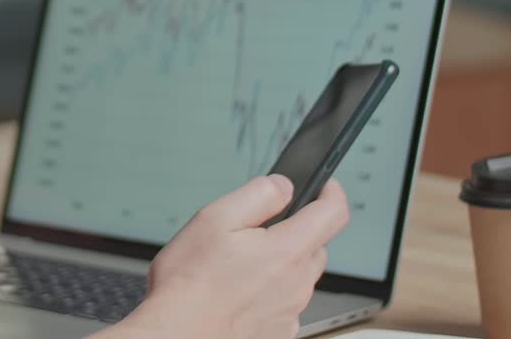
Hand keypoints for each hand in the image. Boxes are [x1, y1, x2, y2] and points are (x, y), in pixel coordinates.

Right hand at [97, 176, 348, 338]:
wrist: (177, 334)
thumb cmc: (189, 282)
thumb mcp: (215, 218)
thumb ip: (258, 195)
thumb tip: (283, 186)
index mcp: (288, 250)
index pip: (333, 214)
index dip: (331, 192)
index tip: (324, 187)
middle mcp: (298, 283)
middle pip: (316, 245)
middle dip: (296, 231)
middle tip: (256, 231)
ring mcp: (290, 311)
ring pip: (300, 275)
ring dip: (282, 263)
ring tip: (239, 265)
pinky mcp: (279, 331)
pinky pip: (286, 303)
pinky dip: (271, 292)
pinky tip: (239, 292)